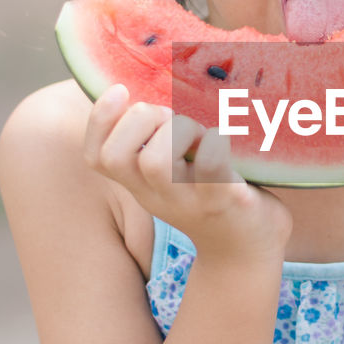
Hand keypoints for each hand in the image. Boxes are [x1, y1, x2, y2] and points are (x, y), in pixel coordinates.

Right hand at [83, 85, 291, 262]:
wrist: (247, 254)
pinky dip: (215, 141)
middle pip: (117, 156)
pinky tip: (224, 139)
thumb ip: (158, 145)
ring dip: (177, 131)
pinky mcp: (225, 202)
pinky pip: (210, 165)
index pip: (96, 157)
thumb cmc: (213, 199)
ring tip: (198, 132)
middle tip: (172, 117)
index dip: (99, 120)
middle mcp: (157, 196)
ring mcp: (189, 202)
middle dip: (140, 119)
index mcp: (141, 186)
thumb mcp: (175, 177)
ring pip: (155, 163)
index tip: (120, 89)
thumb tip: (152, 91)